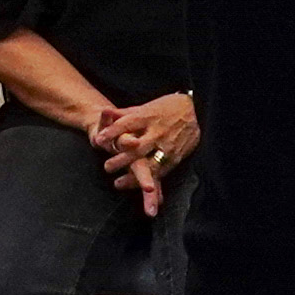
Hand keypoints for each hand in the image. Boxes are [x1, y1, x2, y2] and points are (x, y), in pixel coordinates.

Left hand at [93, 92, 196, 209]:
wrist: (195, 110)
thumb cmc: (165, 108)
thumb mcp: (145, 107)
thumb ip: (125, 113)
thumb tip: (105, 111)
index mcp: (148, 116)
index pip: (127, 124)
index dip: (113, 131)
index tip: (99, 139)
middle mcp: (157, 131)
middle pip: (137, 147)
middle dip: (121, 158)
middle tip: (107, 167)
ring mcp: (167, 145)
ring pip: (149, 163)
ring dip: (133, 176)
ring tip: (118, 183)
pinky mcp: (176, 156)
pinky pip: (161, 171)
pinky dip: (149, 180)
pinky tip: (137, 187)